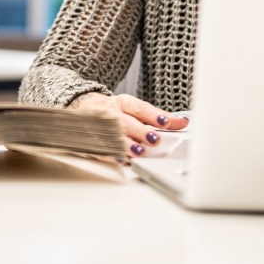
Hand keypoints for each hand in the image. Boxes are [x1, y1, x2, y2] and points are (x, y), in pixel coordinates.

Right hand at [68, 92, 187, 158]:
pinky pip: (104, 149)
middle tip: (154, 140)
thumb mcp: (132, 108)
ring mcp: (101, 127)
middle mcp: (112, 113)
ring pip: (114, 136)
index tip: (167, 123)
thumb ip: (156, 117)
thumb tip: (182, 122)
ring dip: (128, 145)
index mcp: (122, 103)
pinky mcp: (94, 141)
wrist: (81, 107)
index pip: (141, 108)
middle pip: (127, 121)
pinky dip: (114, 155)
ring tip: (140, 152)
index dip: (154, 115)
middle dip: (141, 131)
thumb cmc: (113, 110)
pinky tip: (124, 160)